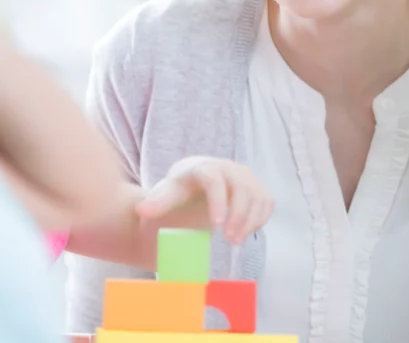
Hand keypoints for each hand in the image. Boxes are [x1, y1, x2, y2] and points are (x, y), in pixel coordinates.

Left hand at [135, 157, 273, 245]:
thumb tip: (142, 209)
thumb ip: (156, 203)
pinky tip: (246, 232)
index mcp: (203, 167)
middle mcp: (228, 167)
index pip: (215, 180)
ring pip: (258, 195)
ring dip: (251, 220)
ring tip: (237, 241)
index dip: (219, 202)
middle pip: (242, 187)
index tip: (217, 226)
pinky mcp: (256, 187)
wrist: (192, 187)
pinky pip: (266, 202)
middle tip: (231, 240)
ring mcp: (245, 176)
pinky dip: (260, 218)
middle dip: (239, 215)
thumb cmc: (177, 193)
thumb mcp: (165, 197)